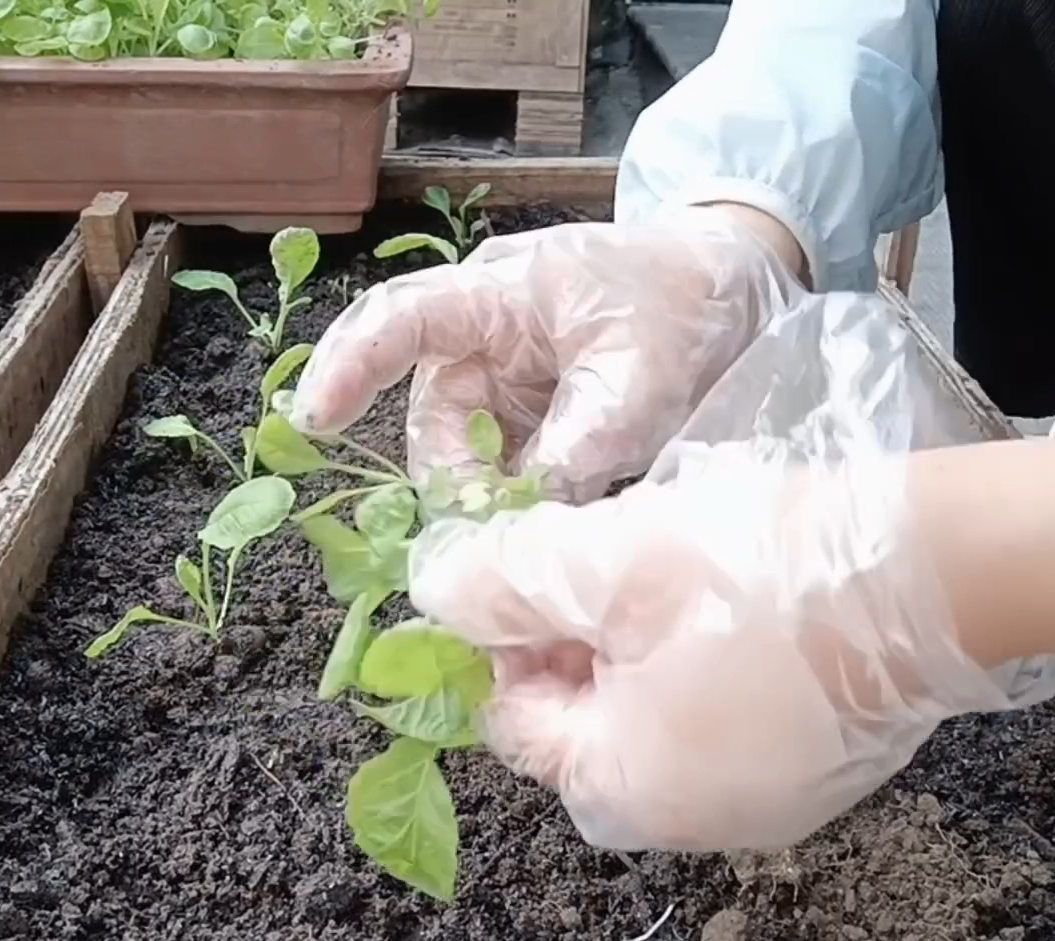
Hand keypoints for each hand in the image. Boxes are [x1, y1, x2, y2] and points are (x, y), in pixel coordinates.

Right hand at [288, 205, 806, 500]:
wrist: (741, 288)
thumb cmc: (688, 306)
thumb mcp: (638, 381)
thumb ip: (575, 449)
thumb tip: (520, 522)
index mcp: (499, 294)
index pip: (400, 321)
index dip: (348, 368)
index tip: (313, 423)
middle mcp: (484, 334)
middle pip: (433, 418)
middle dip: (454, 482)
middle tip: (491, 537)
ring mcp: (506, 376)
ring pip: (466, 453)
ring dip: (491, 498)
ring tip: (535, 532)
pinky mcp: (531, 413)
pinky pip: (503, 465)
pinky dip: (518, 499)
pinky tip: (543, 526)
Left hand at [406, 436, 1054, 851]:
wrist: (943, 570)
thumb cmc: (758, 571)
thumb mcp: (604, 561)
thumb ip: (502, 580)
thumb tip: (432, 590)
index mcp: (627, 792)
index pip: (518, 722)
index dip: (506, 637)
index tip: (530, 563)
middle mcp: (696, 822)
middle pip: (591, 725)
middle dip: (581, 637)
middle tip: (607, 555)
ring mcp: (770, 802)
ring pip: (661, 715)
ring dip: (645, 642)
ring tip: (675, 562)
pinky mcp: (825, 766)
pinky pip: (731, 716)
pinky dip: (713, 659)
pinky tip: (741, 593)